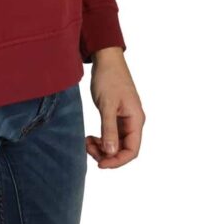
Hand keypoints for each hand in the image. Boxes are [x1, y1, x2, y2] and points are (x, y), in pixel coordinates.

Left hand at [86, 47, 144, 167]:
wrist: (107, 60)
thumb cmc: (109, 79)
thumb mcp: (107, 105)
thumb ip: (109, 129)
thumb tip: (111, 153)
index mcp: (136, 120)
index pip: (132, 151)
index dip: (117, 161)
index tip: (100, 164)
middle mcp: (133, 122)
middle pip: (123, 149)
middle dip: (107, 154)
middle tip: (88, 148)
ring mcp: (125, 119)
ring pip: (116, 143)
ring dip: (102, 147)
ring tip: (87, 142)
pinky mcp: (116, 116)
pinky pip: (111, 135)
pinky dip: (101, 139)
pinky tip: (90, 138)